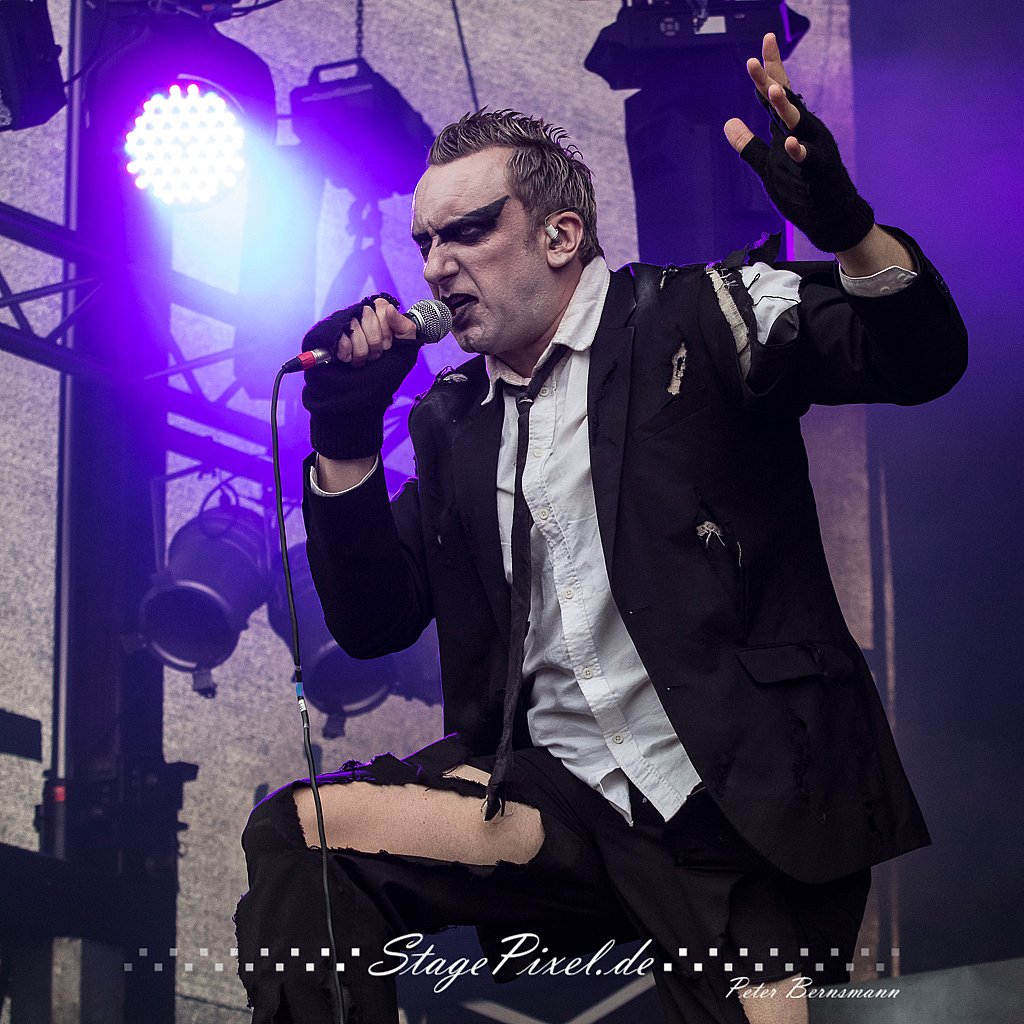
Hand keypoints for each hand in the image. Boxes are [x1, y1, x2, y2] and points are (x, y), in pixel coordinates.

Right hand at [301, 294, 421, 459]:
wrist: (361, 398)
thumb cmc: (382, 376)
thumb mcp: (403, 353)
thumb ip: (406, 329)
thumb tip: (388, 308)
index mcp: (377, 318)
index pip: (380, 305)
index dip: (387, 328)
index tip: (389, 346)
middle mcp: (358, 318)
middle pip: (368, 315)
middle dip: (376, 343)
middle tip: (374, 357)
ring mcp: (341, 325)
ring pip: (354, 326)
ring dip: (361, 351)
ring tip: (361, 362)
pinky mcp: (327, 336)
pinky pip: (340, 337)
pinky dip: (347, 353)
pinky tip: (347, 360)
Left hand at [723, 33, 874, 253]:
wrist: (830, 214)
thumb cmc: (801, 186)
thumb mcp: (767, 164)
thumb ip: (748, 144)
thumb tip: (728, 122)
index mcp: (791, 126)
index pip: (778, 91)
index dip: (770, 68)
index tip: (765, 40)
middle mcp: (805, 129)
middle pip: (785, 100)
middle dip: (770, 80)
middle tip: (752, 61)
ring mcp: (814, 147)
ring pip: (798, 123)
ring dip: (785, 106)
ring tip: (772, 89)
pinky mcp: (819, 171)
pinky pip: (808, 158)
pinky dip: (798, 150)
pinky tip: (789, 142)